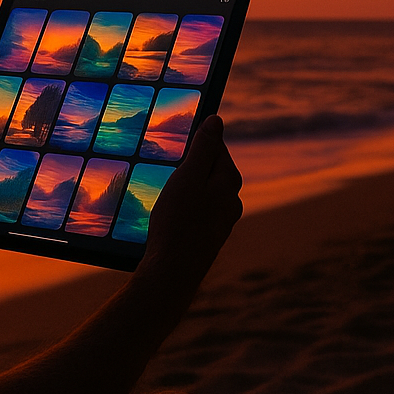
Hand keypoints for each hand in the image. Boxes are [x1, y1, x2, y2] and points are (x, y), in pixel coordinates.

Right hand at [141, 116, 242, 284]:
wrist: (173, 273)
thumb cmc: (179, 222)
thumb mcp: (188, 177)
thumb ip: (204, 148)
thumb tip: (216, 120)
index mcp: (229, 182)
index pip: (216, 147)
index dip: (194, 141)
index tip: (175, 142)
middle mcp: (231, 201)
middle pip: (209, 170)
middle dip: (189, 165)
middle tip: (164, 165)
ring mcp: (220, 221)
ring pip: (201, 192)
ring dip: (184, 188)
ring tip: (162, 192)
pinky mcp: (207, 237)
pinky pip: (196, 212)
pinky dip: (182, 208)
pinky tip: (166, 215)